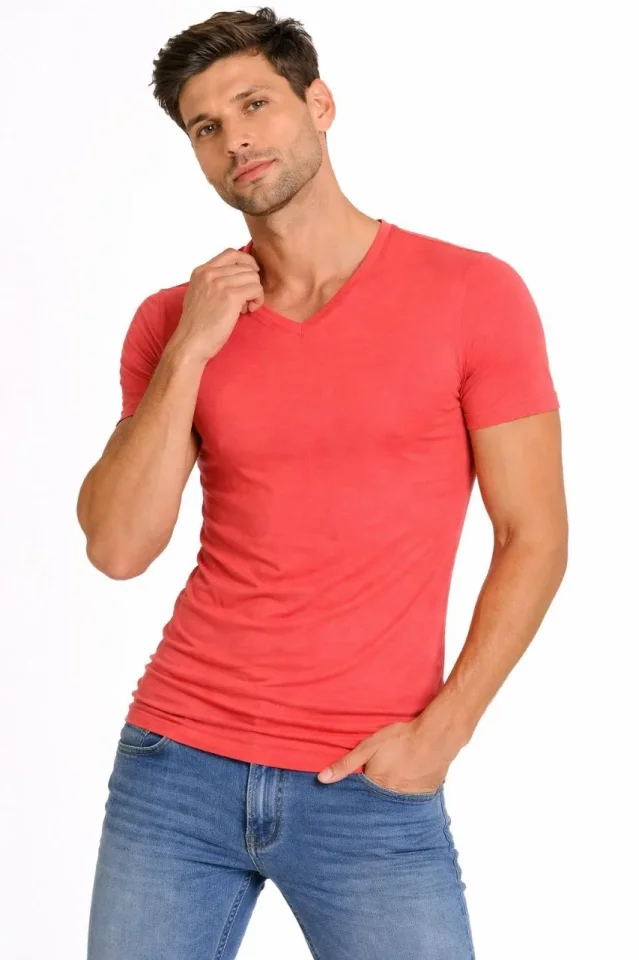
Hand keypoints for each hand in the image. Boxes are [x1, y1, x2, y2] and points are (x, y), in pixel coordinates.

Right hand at [171, 247, 263, 363]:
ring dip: (254, 293)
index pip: (231, 253)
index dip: (246, 262)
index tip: (251, 276)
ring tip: (244, 308)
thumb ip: (213, 282)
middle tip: (243, 301)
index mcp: (201, 271)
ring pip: (253, 277)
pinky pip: (257, 289)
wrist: (190, 343)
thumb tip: (238, 276)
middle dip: (250, 283)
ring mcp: (220, 283)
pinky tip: (247, 311)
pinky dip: (257, 300)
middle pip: (246, 266)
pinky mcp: (231, 296)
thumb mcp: (199, 295)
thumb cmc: (197, 325)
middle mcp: (209, 274)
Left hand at [317, 717, 459, 793]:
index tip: (348, 805)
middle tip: (372, 794)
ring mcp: (409, 798)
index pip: (360, 800)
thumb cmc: (400, 738)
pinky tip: (407, 785)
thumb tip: (322, 779)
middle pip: (377, 804)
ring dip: (390, 799)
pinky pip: (412, 801)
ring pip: (394, 804)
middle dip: (372, 802)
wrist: (435, 736)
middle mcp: (392, 798)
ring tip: (389, 789)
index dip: (355, 798)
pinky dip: (407, 796)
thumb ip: (346, 764)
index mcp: (376, 787)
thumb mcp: (368, 746)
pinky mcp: (424, 795)